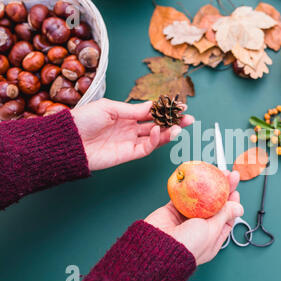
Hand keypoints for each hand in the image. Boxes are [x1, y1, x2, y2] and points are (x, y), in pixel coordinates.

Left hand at [71, 98, 193, 170]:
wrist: (69, 141)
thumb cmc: (83, 120)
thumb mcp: (109, 107)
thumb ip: (133, 109)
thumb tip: (152, 106)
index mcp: (124, 114)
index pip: (150, 111)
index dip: (165, 109)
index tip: (180, 105)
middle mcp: (129, 128)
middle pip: (157, 124)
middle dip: (173, 121)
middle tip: (189, 118)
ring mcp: (130, 141)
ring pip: (156, 137)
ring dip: (169, 132)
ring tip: (181, 126)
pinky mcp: (128, 154)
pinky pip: (147, 147)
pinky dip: (156, 140)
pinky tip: (159, 131)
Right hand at [144, 171, 242, 264]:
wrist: (157, 249)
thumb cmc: (187, 246)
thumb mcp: (212, 231)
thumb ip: (224, 216)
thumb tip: (238, 208)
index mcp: (212, 237)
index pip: (226, 217)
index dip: (231, 202)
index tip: (234, 189)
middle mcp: (200, 228)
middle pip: (214, 205)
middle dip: (221, 189)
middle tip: (228, 175)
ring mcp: (186, 219)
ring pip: (199, 198)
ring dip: (206, 185)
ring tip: (214, 172)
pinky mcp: (173, 211)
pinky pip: (182, 196)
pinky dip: (188, 187)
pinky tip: (196, 177)